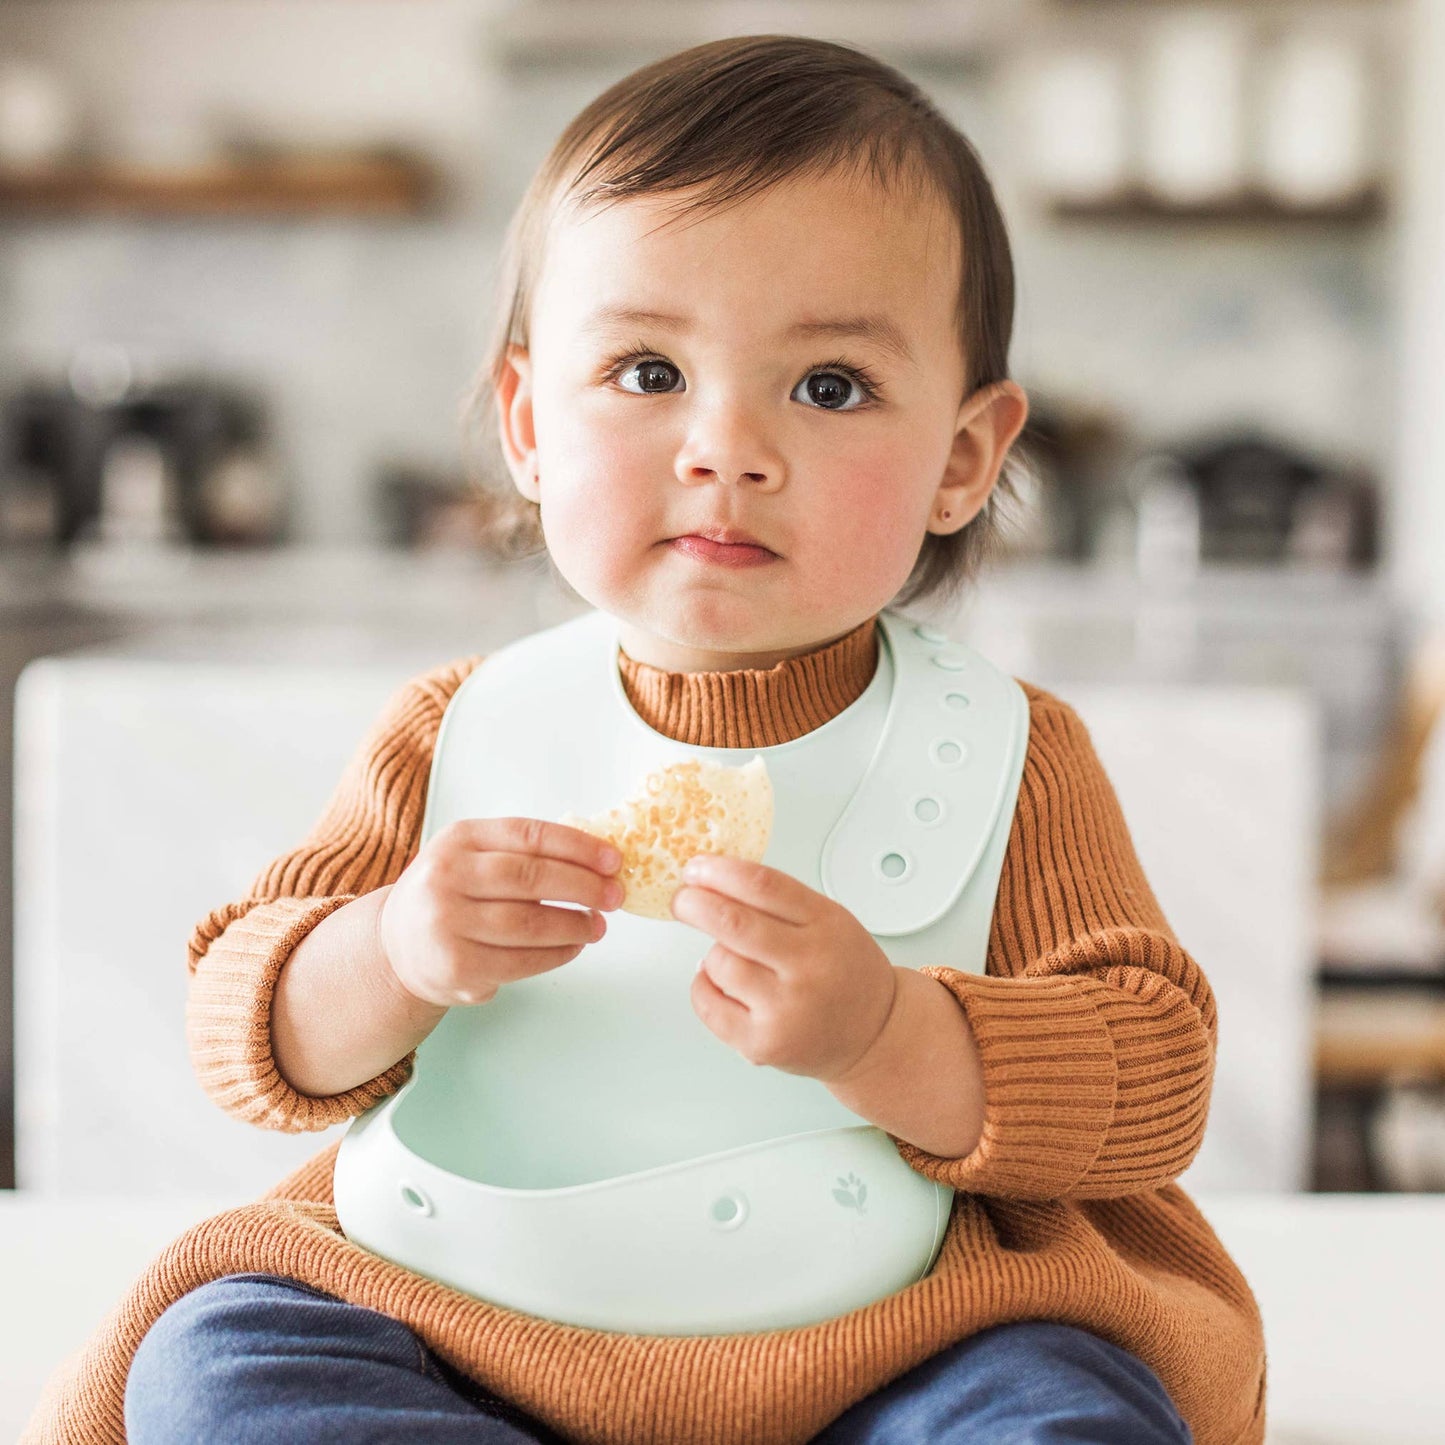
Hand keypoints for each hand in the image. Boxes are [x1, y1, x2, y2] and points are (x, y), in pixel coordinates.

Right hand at [378, 818, 623, 1006]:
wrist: (397, 946)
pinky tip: (573, 947)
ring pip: (529, 923)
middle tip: (615, 895)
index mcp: (459, 838)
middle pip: (531, 878)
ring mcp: (447, 923)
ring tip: (597, 925)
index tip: (613, 859)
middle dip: (584, 887)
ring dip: (574, 925)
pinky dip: (557, 955)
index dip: (578, 846)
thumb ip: (523, 853)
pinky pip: (521, 961)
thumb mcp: (473, 857)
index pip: (529, 835)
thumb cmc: (451, 895)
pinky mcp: (457, 965)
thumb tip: (599, 862)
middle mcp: (447, 876)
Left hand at [670, 855, 897, 1082]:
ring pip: (718, 962)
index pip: (764, 886)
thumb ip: (781, 901)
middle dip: (694, 904)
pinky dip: (703, 985)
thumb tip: (714, 879)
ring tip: (731, 957)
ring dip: (713, 953)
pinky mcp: (763, 1043)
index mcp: (826, 926)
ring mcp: (785, 1009)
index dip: (720, 871)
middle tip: (682, 900)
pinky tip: (719, 981)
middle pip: (733, 923)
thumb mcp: (831, 921)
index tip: (696, 868)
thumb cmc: (846, 972)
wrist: (873, 1034)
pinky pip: (709, 1004)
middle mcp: (808, 967)